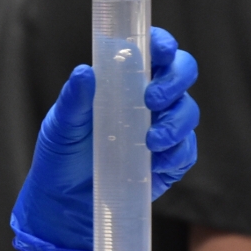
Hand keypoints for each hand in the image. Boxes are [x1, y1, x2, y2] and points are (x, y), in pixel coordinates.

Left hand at [10, 28, 198, 250]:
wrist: (64, 205)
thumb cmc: (61, 156)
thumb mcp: (61, 126)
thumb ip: (73, 99)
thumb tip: (86, 71)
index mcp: (121, 81)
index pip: (152, 51)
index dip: (163, 45)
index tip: (160, 51)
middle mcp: (145, 100)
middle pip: (182, 74)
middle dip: (176, 82)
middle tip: (152, 100)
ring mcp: (160, 130)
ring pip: (188, 112)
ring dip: (176, 123)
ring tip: (150, 140)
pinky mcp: (167, 161)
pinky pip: (186, 151)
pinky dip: (176, 154)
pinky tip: (155, 162)